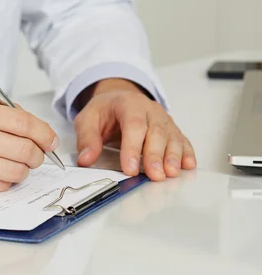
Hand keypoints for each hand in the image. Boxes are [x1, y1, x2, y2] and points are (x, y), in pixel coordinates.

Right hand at [0, 91, 58, 193]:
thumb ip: (0, 109)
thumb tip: (34, 127)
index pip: (25, 124)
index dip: (45, 134)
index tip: (51, 140)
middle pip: (25, 150)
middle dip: (38, 154)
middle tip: (36, 153)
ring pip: (17, 172)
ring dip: (24, 169)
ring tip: (16, 162)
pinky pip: (1, 186)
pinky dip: (6, 180)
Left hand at [74, 79, 195, 180]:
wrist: (118, 98)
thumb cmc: (104, 111)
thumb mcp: (87, 119)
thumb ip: (86, 139)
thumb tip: (86, 159)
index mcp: (128, 104)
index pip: (133, 125)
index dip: (132, 148)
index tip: (129, 168)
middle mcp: (150, 110)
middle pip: (156, 132)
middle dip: (155, 156)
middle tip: (154, 175)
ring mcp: (163, 119)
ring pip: (172, 136)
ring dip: (173, 156)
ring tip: (171, 173)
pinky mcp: (171, 129)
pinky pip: (182, 140)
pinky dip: (186, 153)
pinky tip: (188, 165)